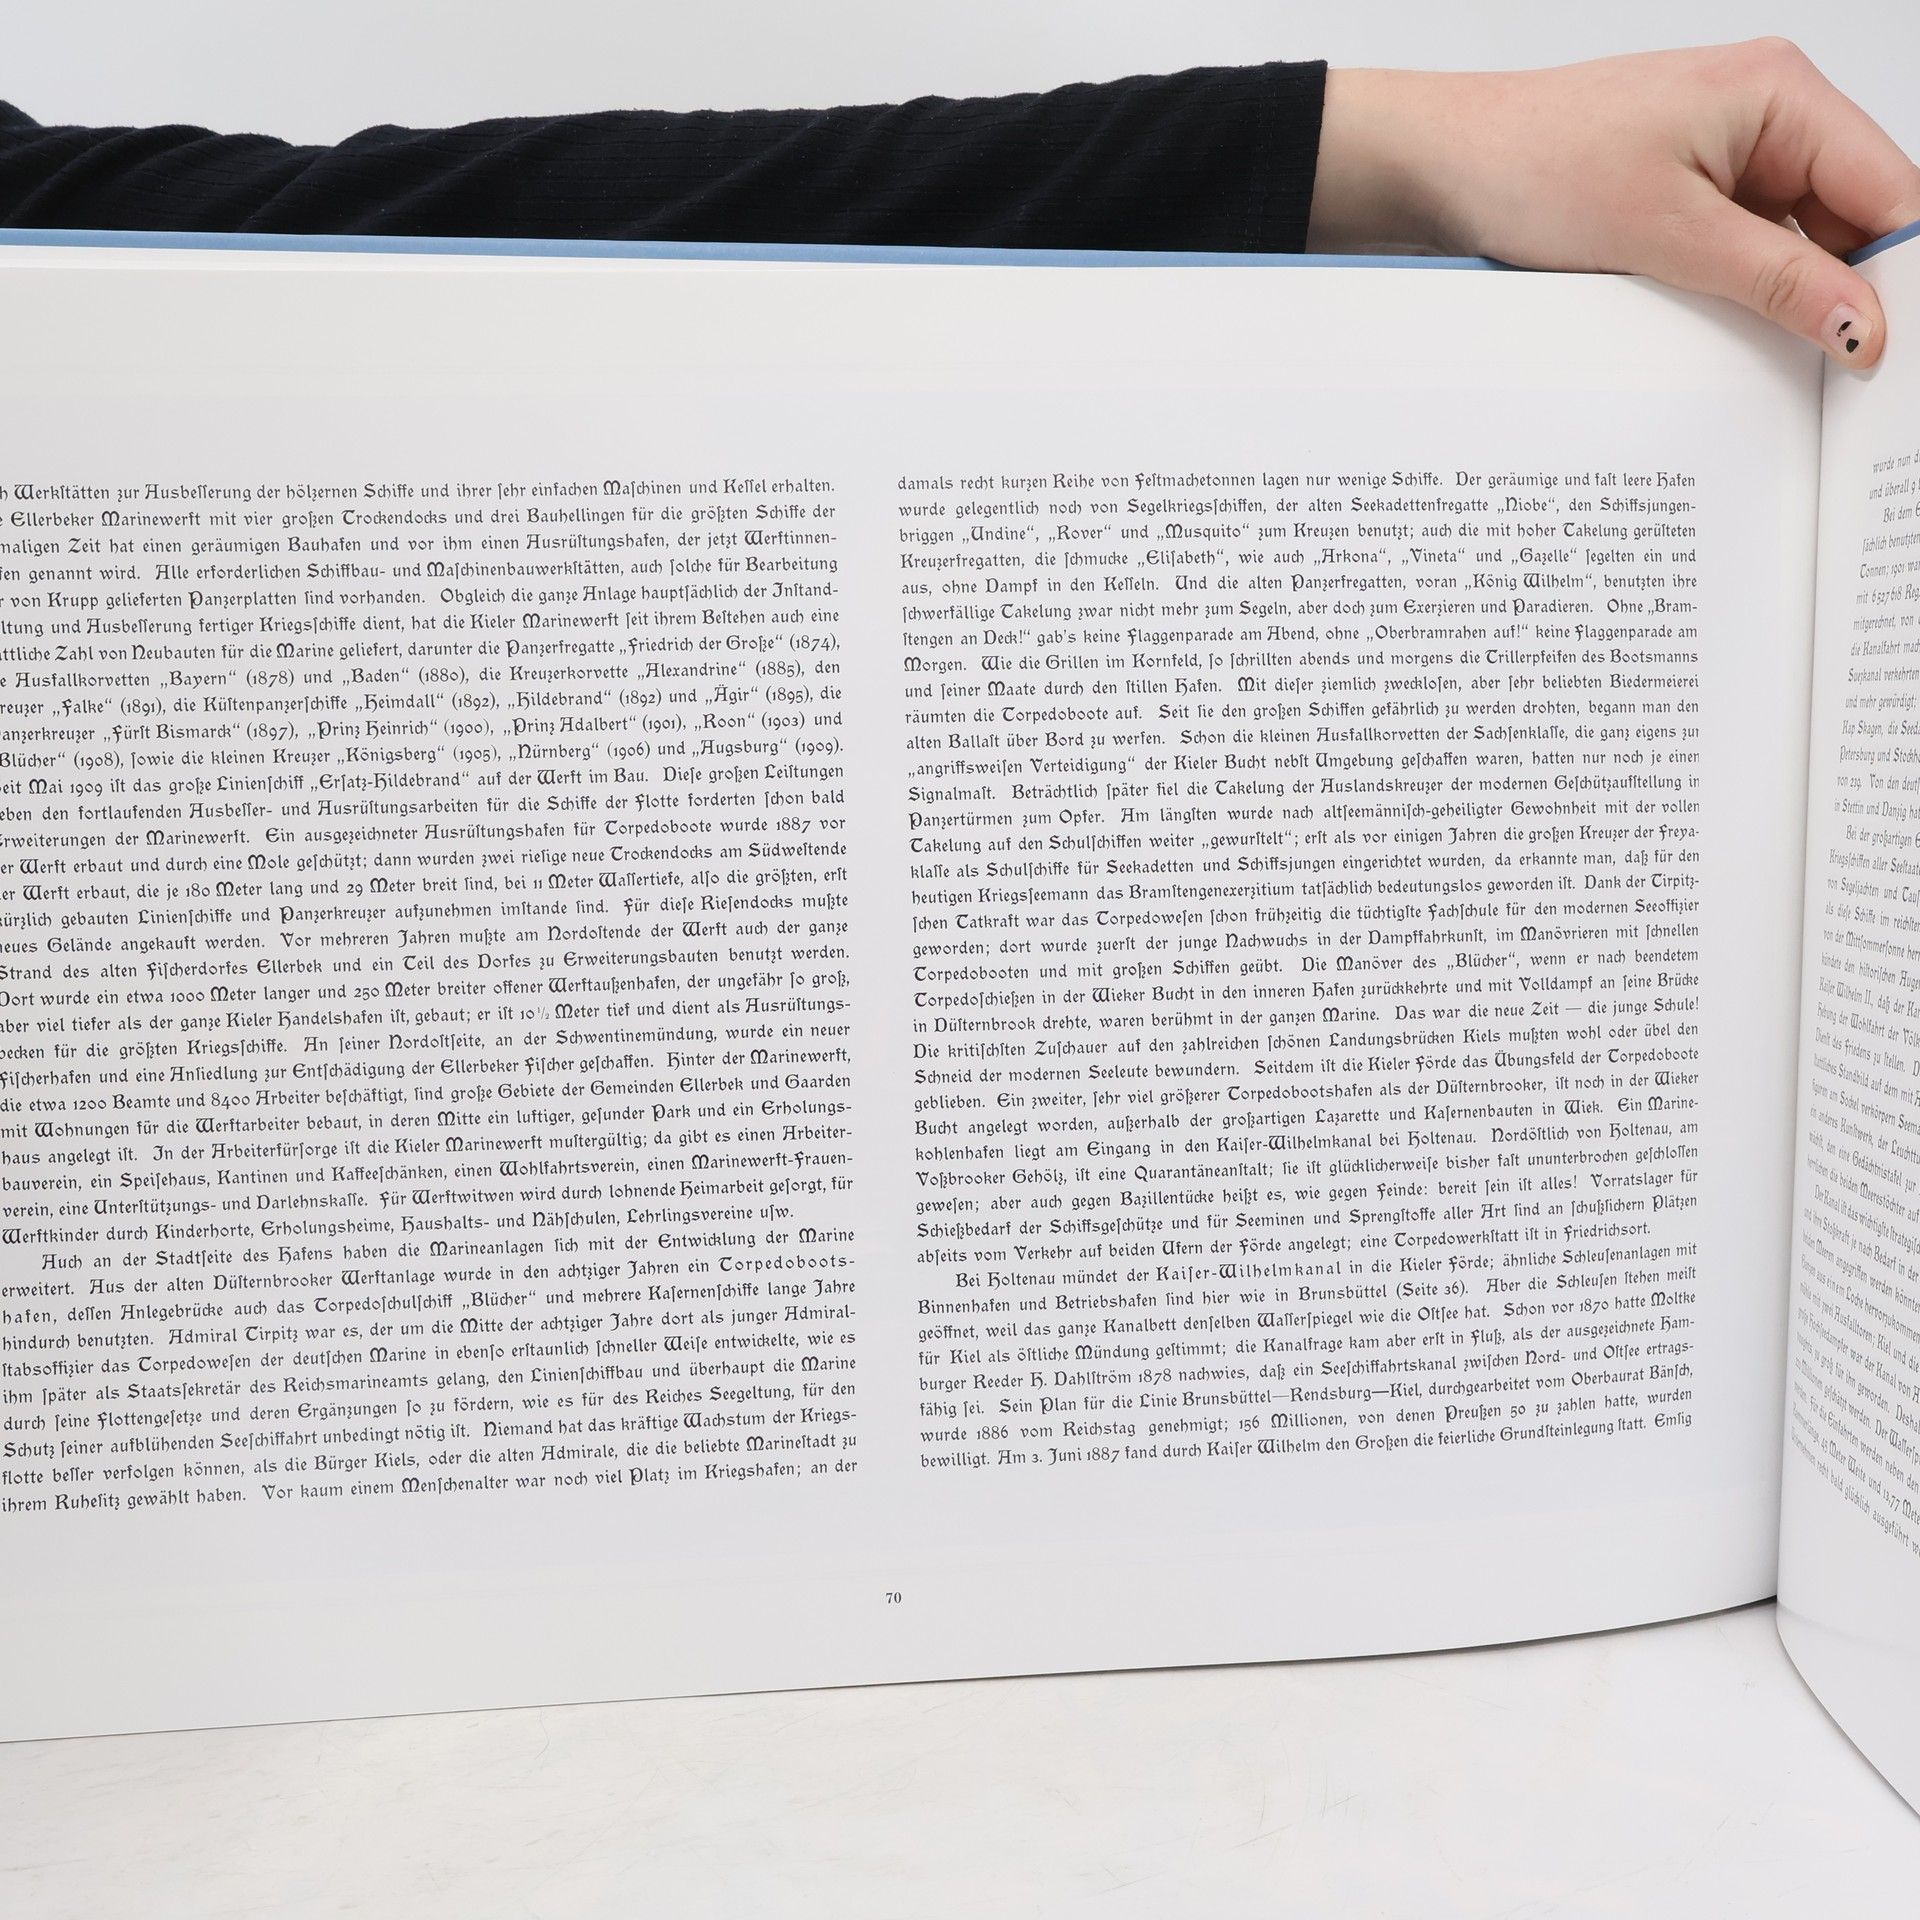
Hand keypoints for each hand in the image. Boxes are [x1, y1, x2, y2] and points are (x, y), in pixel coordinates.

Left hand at [1308, 40, 1919, 366]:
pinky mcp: (1687, 195)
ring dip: (1789, 304)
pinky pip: (1744, 253)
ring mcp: (1726, 157)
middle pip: (1850, 220)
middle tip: (1845, 378)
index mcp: (1781, 94)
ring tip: (1784, 366)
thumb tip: (1864, 324)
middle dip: (1847, 294)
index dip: (1898, 272)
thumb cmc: (1535, 164)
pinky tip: (1734, 344)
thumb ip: (1775, 280)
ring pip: (1796, 245)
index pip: (1888, 190)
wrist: (1442, 166)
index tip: (1894, 351)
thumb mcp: (1667, 234)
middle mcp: (1766, 116)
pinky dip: (1744, 298)